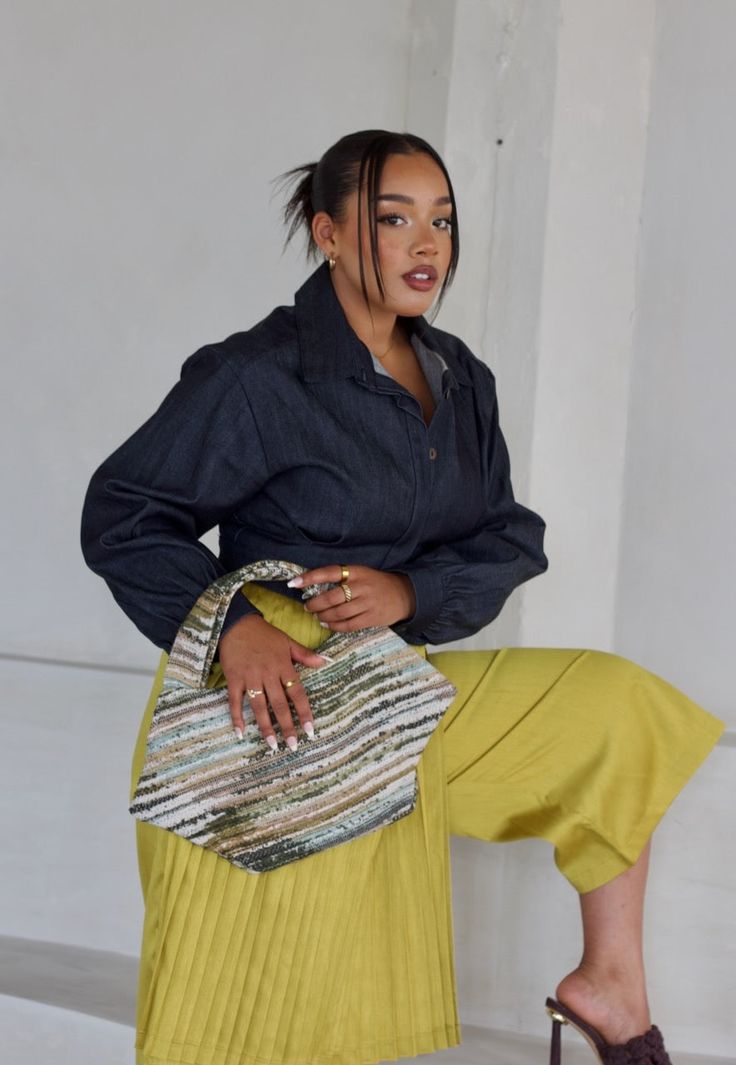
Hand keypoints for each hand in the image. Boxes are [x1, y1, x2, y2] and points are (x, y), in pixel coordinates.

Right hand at [218, 614, 328, 750]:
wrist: (236, 624)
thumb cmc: (264, 634)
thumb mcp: (287, 641)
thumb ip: (305, 654)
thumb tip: (325, 662)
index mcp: (283, 666)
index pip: (297, 693)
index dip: (304, 712)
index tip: (310, 729)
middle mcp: (267, 674)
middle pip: (279, 704)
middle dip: (287, 726)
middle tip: (293, 745)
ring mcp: (249, 677)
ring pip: (259, 706)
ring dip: (266, 726)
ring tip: (272, 744)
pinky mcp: (233, 679)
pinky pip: (235, 701)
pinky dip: (236, 717)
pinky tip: (240, 732)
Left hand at [291, 565, 415, 630]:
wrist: (404, 594)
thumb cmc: (376, 584)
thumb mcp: (361, 574)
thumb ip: (342, 579)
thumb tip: (313, 588)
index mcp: (356, 572)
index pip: (329, 572)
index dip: (310, 577)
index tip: (294, 583)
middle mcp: (362, 586)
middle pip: (332, 597)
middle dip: (315, 604)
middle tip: (307, 607)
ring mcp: (368, 603)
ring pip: (339, 612)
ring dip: (323, 616)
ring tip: (317, 616)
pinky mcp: (373, 618)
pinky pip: (349, 625)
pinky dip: (335, 626)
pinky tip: (328, 624)